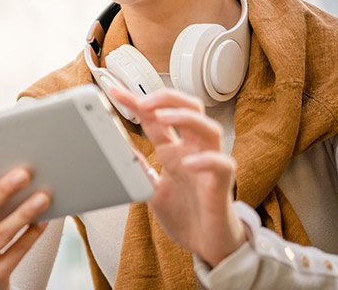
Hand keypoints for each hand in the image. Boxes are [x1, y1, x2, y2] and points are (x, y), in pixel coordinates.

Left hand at [111, 87, 246, 266]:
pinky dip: (206, 160)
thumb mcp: (152, 190)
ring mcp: (210, 164)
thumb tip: (117, 150)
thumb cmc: (185, 216)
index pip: (157, 118)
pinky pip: (222, 164)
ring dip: (185, 118)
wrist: (207, 247)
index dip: (136, 102)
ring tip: (162, 118)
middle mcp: (193, 151)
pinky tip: (189, 163)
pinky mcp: (222, 184)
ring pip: (209, 128)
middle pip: (190, 109)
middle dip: (167, 99)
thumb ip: (139, 169)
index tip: (114, 91)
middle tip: (143, 102)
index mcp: (174, 151)